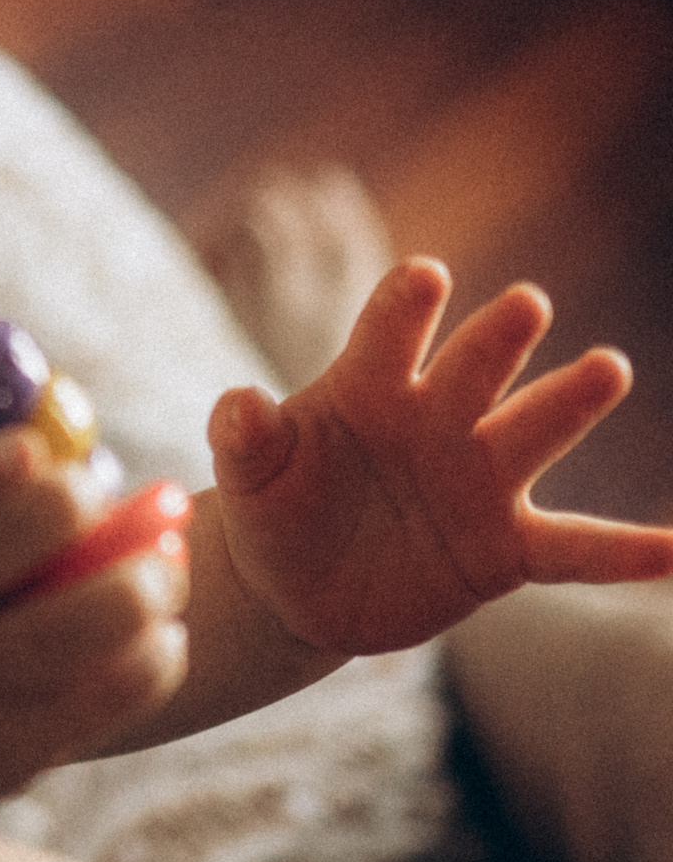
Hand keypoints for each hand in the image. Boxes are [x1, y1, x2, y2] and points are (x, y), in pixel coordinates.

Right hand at [0, 432, 189, 819]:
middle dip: (68, 505)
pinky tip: (169, 634)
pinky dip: (151, 660)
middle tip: (101, 494)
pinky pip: (99, 698)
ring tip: (165, 568)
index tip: (32, 449)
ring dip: (134, 587)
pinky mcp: (6, 752)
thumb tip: (69, 422)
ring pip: (62, 630)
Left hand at [210, 258, 672, 655]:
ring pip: (532, 433)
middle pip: (473, 368)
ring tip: (605, 367)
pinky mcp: (505, 547)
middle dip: (497, 337)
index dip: (404, 306)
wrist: (297, 586)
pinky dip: (625, 550)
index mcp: (368, 388)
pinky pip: (573, 549)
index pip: (387, 334)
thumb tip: (236, 404)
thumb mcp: (248, 478)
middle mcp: (437, 420)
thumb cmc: (275, 509)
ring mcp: (479, 480)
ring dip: (567, 401)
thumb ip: (245, 439)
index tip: (425, 275)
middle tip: (524, 303)